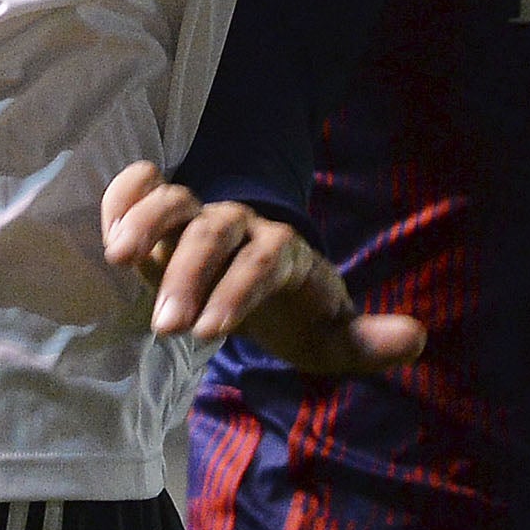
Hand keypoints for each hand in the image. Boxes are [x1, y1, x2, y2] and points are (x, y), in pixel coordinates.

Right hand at [99, 162, 425, 377]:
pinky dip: (126, 195)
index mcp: (286, 254)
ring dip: (149, 224)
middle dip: (189, 275)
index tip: (210, 335)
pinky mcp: (168, 216)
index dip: (238, 291)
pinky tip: (110, 228)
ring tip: (118, 258)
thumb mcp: (333, 339)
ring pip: (178, 200)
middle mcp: (244, 226)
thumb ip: (369, 342)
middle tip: (166, 329)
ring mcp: (203, 216)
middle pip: (216, 232)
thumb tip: (419, 336)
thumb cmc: (298, 316)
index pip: (266, 262)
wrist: (270, 295)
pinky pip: (145, 187)